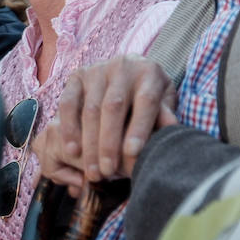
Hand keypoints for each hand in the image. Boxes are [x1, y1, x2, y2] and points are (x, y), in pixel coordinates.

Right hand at [40, 55, 176, 187]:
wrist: (130, 70)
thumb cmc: (150, 94)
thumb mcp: (164, 101)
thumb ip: (165, 115)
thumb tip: (171, 129)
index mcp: (149, 72)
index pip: (146, 100)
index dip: (139, 127)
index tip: (133, 154)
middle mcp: (122, 67)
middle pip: (113, 106)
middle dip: (109, 142)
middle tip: (107, 171)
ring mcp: (97, 70)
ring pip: (90, 109)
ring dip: (89, 142)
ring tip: (92, 170)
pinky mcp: (77, 76)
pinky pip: (68, 103)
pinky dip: (69, 128)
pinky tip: (72, 150)